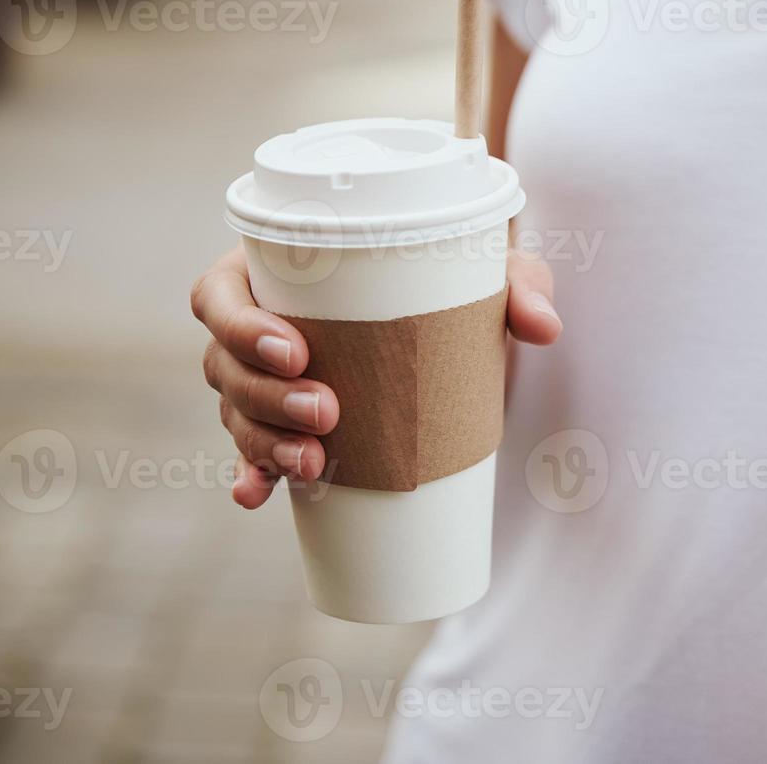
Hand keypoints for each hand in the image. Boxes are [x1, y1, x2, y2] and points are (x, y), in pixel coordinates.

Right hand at [191, 246, 561, 508]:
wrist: (461, 316)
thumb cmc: (458, 277)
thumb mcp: (490, 272)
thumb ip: (520, 285)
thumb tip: (545, 327)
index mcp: (278, 270)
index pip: (221, 293)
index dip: (242, 325)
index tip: (298, 350)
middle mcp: (259, 324)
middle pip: (225, 363)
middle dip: (266, 395)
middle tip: (329, 411)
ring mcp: (266, 379)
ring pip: (236, 412)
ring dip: (263, 441)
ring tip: (315, 462)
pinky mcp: (287, 424)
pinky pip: (251, 454)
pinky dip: (251, 476)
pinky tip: (256, 496)